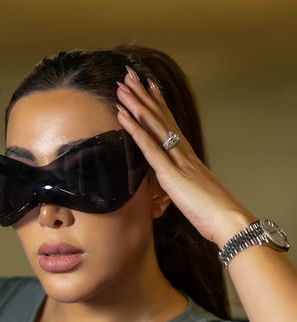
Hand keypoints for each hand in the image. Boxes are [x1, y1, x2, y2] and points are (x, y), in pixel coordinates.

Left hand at [115, 66, 254, 247]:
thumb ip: (178, 186)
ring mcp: (176, 159)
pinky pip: (148, 146)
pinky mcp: (170, 172)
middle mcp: (182, 151)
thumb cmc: (211, 211)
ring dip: (136, 104)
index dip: (157, 104)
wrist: (226, 219)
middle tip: (129, 75)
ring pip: (153, 124)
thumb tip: (169, 187)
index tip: (147, 86)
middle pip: (159, 116)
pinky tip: (123, 115)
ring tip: (121, 86)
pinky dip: (135, 128)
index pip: (169, 123)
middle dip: (143, 95)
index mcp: (187, 156)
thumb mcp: (190, 194)